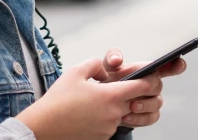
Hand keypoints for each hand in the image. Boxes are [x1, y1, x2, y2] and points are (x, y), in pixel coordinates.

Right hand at [16, 57, 161, 139]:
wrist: (43, 127)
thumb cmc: (58, 99)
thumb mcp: (75, 72)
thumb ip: (96, 65)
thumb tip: (107, 70)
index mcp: (110, 96)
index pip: (143, 87)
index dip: (151, 79)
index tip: (153, 75)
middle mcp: (114, 114)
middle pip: (135, 101)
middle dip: (133, 93)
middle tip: (122, 86)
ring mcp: (109, 128)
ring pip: (122, 113)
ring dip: (116, 106)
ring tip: (95, 100)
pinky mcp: (102, 138)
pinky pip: (110, 124)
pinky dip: (105, 117)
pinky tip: (88, 113)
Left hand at [101, 48, 186, 127]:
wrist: (103, 102)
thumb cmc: (109, 81)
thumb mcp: (107, 67)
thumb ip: (111, 58)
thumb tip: (117, 59)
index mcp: (145, 71)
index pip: (165, 66)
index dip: (175, 65)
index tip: (180, 63)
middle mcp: (151, 86)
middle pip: (159, 86)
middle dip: (148, 89)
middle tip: (136, 92)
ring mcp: (151, 101)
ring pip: (156, 104)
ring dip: (143, 106)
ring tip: (129, 107)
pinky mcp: (148, 116)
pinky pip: (150, 118)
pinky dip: (139, 118)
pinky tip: (127, 117)